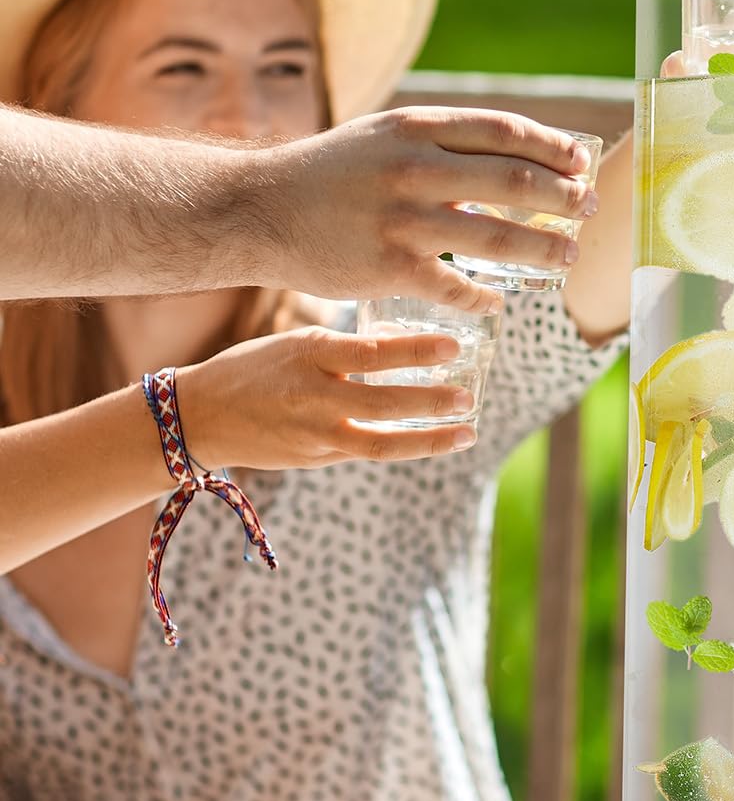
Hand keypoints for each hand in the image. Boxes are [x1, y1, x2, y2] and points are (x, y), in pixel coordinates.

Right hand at [178, 326, 482, 468]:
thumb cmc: (255, 369)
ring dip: (429, 439)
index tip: (454, 344)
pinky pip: (370, 453)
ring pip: (381, 443)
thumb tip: (403, 342)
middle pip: (381, 403)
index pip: (370, 353)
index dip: (415, 350)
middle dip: (429, 402)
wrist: (199, 416)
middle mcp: (314, 397)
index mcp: (309, 355)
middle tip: (468, 396)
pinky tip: (438, 441)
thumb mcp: (296, 344)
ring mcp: (316, 433)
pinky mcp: (317, 458)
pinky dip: (406, 447)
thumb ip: (347, 348)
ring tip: (467, 432)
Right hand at [253, 108, 598, 311]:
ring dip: (544, 250)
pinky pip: (457, 288)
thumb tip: (514, 159)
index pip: (505, 132)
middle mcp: (415, 169)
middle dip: (564, 199)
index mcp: (416, 127)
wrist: (260, 209)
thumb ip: (443, 143)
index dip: (553, 148)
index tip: (581, 164)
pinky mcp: (391, 269)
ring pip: (498, 238)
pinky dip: (485, 297)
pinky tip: (500, 300)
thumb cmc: (331, 173)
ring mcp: (404, 221)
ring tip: (567, 257)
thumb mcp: (384, 136)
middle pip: (515, 182)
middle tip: (589, 211)